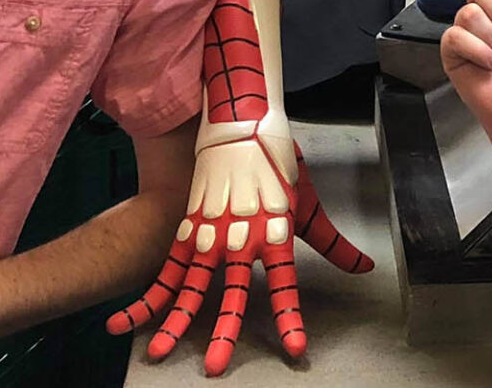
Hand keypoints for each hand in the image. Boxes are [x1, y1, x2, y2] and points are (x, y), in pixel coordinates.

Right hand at [108, 114, 371, 369]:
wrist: (243, 126)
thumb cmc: (280, 168)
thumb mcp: (310, 208)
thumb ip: (334, 246)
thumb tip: (366, 268)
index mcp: (275, 235)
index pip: (285, 286)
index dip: (290, 317)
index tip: (295, 348)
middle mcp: (241, 239)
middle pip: (231, 293)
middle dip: (224, 333)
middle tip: (215, 368)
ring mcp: (209, 236)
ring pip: (190, 287)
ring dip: (174, 322)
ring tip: (158, 352)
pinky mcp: (187, 231)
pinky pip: (165, 271)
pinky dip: (146, 297)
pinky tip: (124, 321)